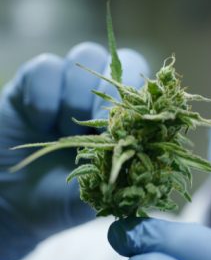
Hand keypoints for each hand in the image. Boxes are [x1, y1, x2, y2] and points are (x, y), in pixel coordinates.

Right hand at [0, 42, 148, 259]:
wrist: (16, 203)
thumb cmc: (62, 198)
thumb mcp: (97, 194)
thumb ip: (119, 180)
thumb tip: (143, 165)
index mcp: (121, 123)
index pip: (145, 93)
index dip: (142, 103)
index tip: (128, 129)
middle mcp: (98, 98)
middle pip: (122, 63)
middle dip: (113, 95)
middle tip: (101, 127)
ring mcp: (67, 87)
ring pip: (88, 55)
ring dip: (80, 96)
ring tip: (67, 129)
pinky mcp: (34, 85)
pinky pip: (45, 69)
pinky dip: (46, 96)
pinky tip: (41, 122)